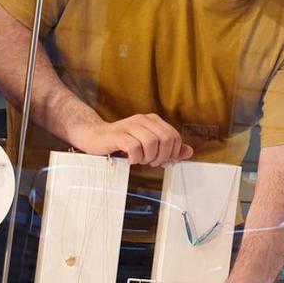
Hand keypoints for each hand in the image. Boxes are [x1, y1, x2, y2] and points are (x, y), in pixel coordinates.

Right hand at [66, 114, 193, 166]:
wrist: (94, 136)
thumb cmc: (122, 142)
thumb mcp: (148, 145)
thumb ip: (168, 148)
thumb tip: (188, 152)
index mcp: (153, 120)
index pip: (174, 136)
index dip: (172, 152)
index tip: (162, 161)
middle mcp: (143, 120)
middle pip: (166, 139)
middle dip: (162, 156)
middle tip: (151, 162)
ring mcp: (130, 125)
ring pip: (152, 143)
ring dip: (148, 158)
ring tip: (140, 160)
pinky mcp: (118, 134)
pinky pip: (135, 147)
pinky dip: (135, 158)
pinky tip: (130, 159)